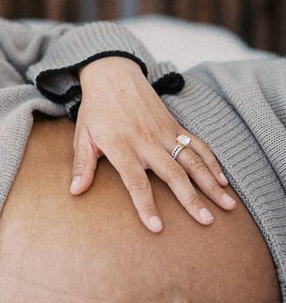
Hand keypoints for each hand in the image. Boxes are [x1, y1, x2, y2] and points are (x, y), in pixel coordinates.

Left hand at [69, 56, 236, 230]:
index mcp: (121, 146)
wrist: (113, 75)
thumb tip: (75, 191)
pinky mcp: (175, 126)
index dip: (145, 205)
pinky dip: (213, 162)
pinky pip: (197, 145)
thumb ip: (82, 165)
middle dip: (191, 199)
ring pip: (192, 161)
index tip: (157, 227)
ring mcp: (164, 132)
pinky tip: (224, 180)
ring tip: (227, 206)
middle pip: (172, 174)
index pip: (135, 181)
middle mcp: (146, 141)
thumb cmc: (96, 110)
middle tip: (206, 221)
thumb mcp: (82, 136)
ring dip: (211, 184)